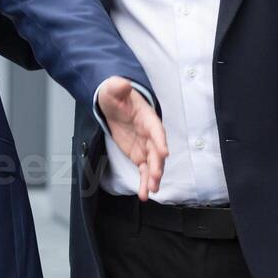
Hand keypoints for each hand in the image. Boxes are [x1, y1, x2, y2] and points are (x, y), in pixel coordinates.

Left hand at [97, 76, 167, 200]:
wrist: (113, 103)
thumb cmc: (116, 95)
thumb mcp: (113, 89)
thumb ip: (118, 87)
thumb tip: (122, 84)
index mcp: (147, 117)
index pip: (157, 130)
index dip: (160, 141)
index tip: (164, 152)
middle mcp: (150, 134)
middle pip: (157, 151)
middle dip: (157, 164)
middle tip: (155, 177)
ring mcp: (146, 146)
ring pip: (153, 164)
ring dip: (153, 177)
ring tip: (151, 190)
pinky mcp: (139, 155)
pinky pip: (144, 171)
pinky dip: (144, 182)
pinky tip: (144, 194)